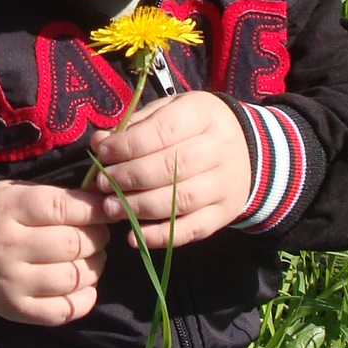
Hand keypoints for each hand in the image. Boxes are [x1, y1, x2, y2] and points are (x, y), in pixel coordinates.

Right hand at [0, 180, 109, 324]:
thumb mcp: (14, 192)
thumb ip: (55, 196)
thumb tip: (104, 201)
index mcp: (6, 210)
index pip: (61, 208)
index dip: (94, 208)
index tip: (107, 208)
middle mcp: (7, 248)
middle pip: (73, 244)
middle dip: (98, 236)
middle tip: (99, 233)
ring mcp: (12, 284)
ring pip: (74, 277)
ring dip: (95, 265)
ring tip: (92, 256)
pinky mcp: (19, 311)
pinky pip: (66, 310)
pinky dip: (85, 297)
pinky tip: (83, 284)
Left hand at [89, 91, 251, 248]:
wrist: (247, 149)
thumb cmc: (195, 126)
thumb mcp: (169, 111)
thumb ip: (135, 126)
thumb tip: (100, 142)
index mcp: (204, 115)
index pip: (164, 130)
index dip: (129, 144)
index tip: (102, 153)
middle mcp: (220, 148)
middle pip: (172, 167)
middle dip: (130, 177)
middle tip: (102, 184)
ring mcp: (226, 183)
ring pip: (181, 200)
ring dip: (141, 207)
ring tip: (111, 208)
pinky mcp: (225, 212)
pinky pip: (194, 229)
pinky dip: (162, 236)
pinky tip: (135, 236)